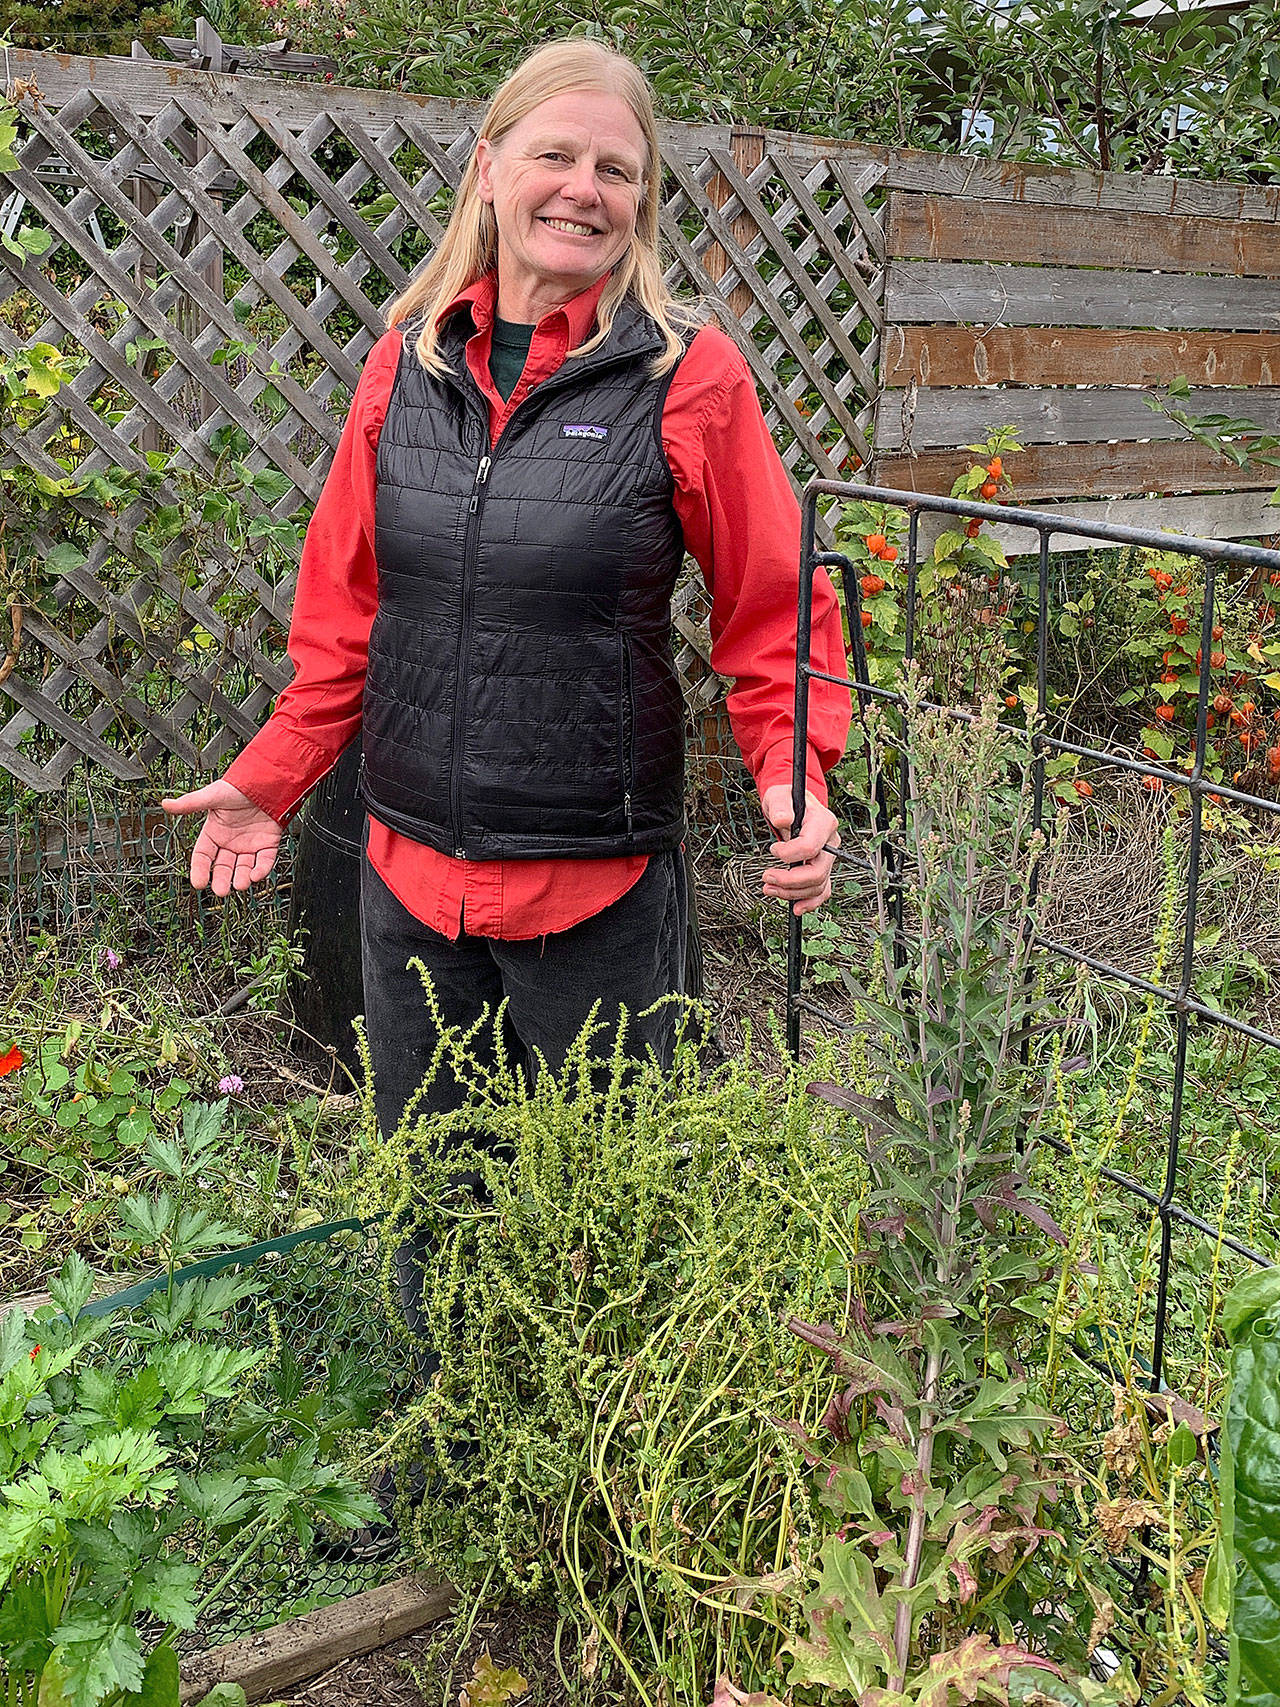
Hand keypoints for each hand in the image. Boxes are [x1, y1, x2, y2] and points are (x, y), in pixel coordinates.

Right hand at [161, 779, 282, 895]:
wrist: (266, 781)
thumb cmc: (239, 786)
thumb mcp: (213, 795)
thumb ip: (191, 803)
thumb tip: (166, 804)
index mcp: (214, 832)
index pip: (203, 856)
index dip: (200, 869)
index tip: (198, 882)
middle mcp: (230, 841)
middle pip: (223, 867)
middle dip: (222, 880)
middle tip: (220, 891)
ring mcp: (249, 844)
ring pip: (243, 868)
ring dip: (242, 878)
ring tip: (240, 884)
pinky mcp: (268, 844)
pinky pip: (264, 861)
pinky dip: (261, 870)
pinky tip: (257, 875)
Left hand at [759, 783, 838, 916]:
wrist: (792, 805)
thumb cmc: (787, 800)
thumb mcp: (779, 797)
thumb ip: (780, 807)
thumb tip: (783, 819)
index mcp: (824, 823)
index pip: (810, 847)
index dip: (789, 854)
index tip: (773, 849)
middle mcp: (830, 843)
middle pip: (817, 872)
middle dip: (790, 880)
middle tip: (767, 878)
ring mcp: (827, 857)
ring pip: (817, 885)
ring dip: (792, 892)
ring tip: (769, 888)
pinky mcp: (821, 868)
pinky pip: (822, 890)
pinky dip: (810, 901)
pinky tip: (796, 907)